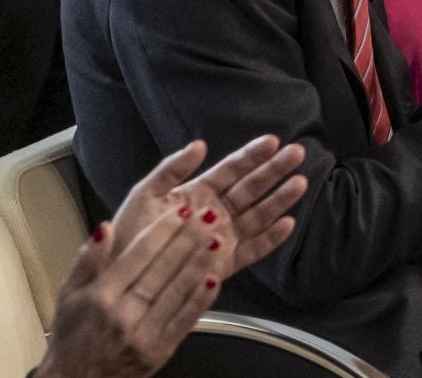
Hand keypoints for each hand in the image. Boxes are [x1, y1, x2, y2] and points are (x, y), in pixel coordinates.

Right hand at [35, 204, 236, 377]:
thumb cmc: (72, 337)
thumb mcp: (68, 294)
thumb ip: (88, 259)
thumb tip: (104, 227)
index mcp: (102, 296)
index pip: (138, 254)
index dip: (162, 230)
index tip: (180, 211)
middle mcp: (124, 313)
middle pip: (162, 268)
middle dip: (188, 239)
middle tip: (207, 215)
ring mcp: (144, 334)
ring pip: (177, 291)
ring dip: (199, 263)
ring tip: (215, 239)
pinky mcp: (160, 351)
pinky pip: (184, 320)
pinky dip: (201, 299)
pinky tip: (214, 279)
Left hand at [108, 137, 305, 284]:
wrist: (120, 278)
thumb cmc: (129, 236)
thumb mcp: (144, 194)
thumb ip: (171, 169)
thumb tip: (199, 145)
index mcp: (197, 192)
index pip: (230, 170)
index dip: (251, 155)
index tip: (272, 141)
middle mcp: (214, 213)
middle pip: (250, 188)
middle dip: (274, 171)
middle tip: (297, 153)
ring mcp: (221, 238)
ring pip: (258, 214)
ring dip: (279, 199)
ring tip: (300, 182)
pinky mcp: (223, 264)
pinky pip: (253, 250)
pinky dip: (271, 239)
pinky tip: (289, 224)